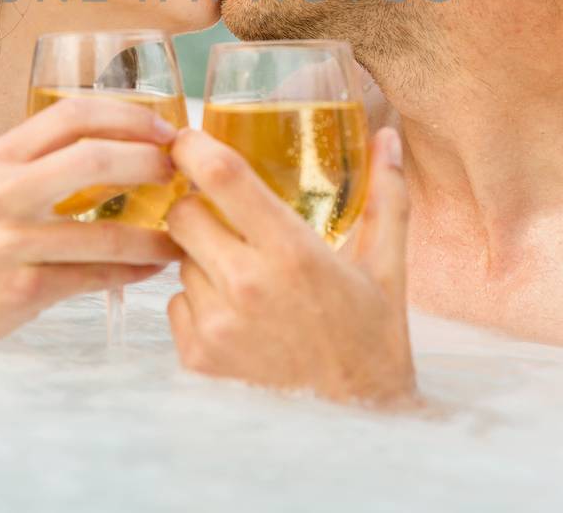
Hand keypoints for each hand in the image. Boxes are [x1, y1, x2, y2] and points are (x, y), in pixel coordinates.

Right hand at [0, 97, 182, 350]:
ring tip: (183, 234)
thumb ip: (42, 164)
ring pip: (103, 232)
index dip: (128, 115)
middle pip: (93, 159)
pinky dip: (133, 272)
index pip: (72, 114)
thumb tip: (123, 149)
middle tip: (181, 174)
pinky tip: (153, 268)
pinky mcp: (21, 289)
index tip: (165, 128)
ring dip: (155, 234)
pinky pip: (94, 277)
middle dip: (150, 163)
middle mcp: (1, 191)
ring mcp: (10, 242)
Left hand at [164, 126, 416, 407]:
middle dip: (196, 206)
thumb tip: (387, 137)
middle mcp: (247, 286)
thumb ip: (386, 196)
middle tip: (224, 218)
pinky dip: (197, 304)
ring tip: (247, 282)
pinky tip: (238, 319)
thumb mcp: (387, 268)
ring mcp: (217, 325)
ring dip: (202, 260)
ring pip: (180, 262)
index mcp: (293, 253)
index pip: (222, 177)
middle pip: (182, 214)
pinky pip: (175, 306)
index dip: (194, 147)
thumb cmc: (373, 343)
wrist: (357, 426)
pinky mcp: (197, 359)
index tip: (188, 138)